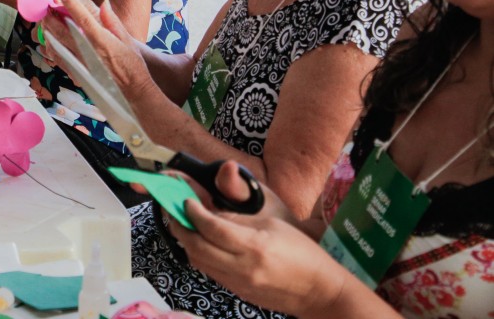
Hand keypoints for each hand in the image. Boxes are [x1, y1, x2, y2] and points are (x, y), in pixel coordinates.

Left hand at [44, 0, 152, 98]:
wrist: (132, 91)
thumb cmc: (132, 65)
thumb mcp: (127, 40)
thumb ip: (112, 21)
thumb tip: (104, 3)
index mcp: (101, 40)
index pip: (82, 18)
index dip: (71, 4)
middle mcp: (88, 51)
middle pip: (63, 30)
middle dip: (53, 17)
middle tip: (48, 8)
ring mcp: (80, 63)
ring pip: (56, 44)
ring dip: (48, 31)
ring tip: (46, 22)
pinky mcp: (77, 73)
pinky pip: (58, 59)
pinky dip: (51, 48)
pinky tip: (50, 41)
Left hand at [170, 187, 353, 317]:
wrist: (319, 291)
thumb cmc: (301, 252)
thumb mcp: (272, 224)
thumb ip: (238, 218)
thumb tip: (209, 212)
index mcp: (254, 246)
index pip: (212, 227)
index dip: (193, 212)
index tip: (185, 200)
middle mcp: (243, 268)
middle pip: (197, 247)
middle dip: (181, 227)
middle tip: (175, 212)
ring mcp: (239, 284)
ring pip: (199, 262)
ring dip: (186, 242)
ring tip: (184, 225)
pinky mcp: (238, 292)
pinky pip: (210, 272)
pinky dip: (200, 255)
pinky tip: (201, 243)